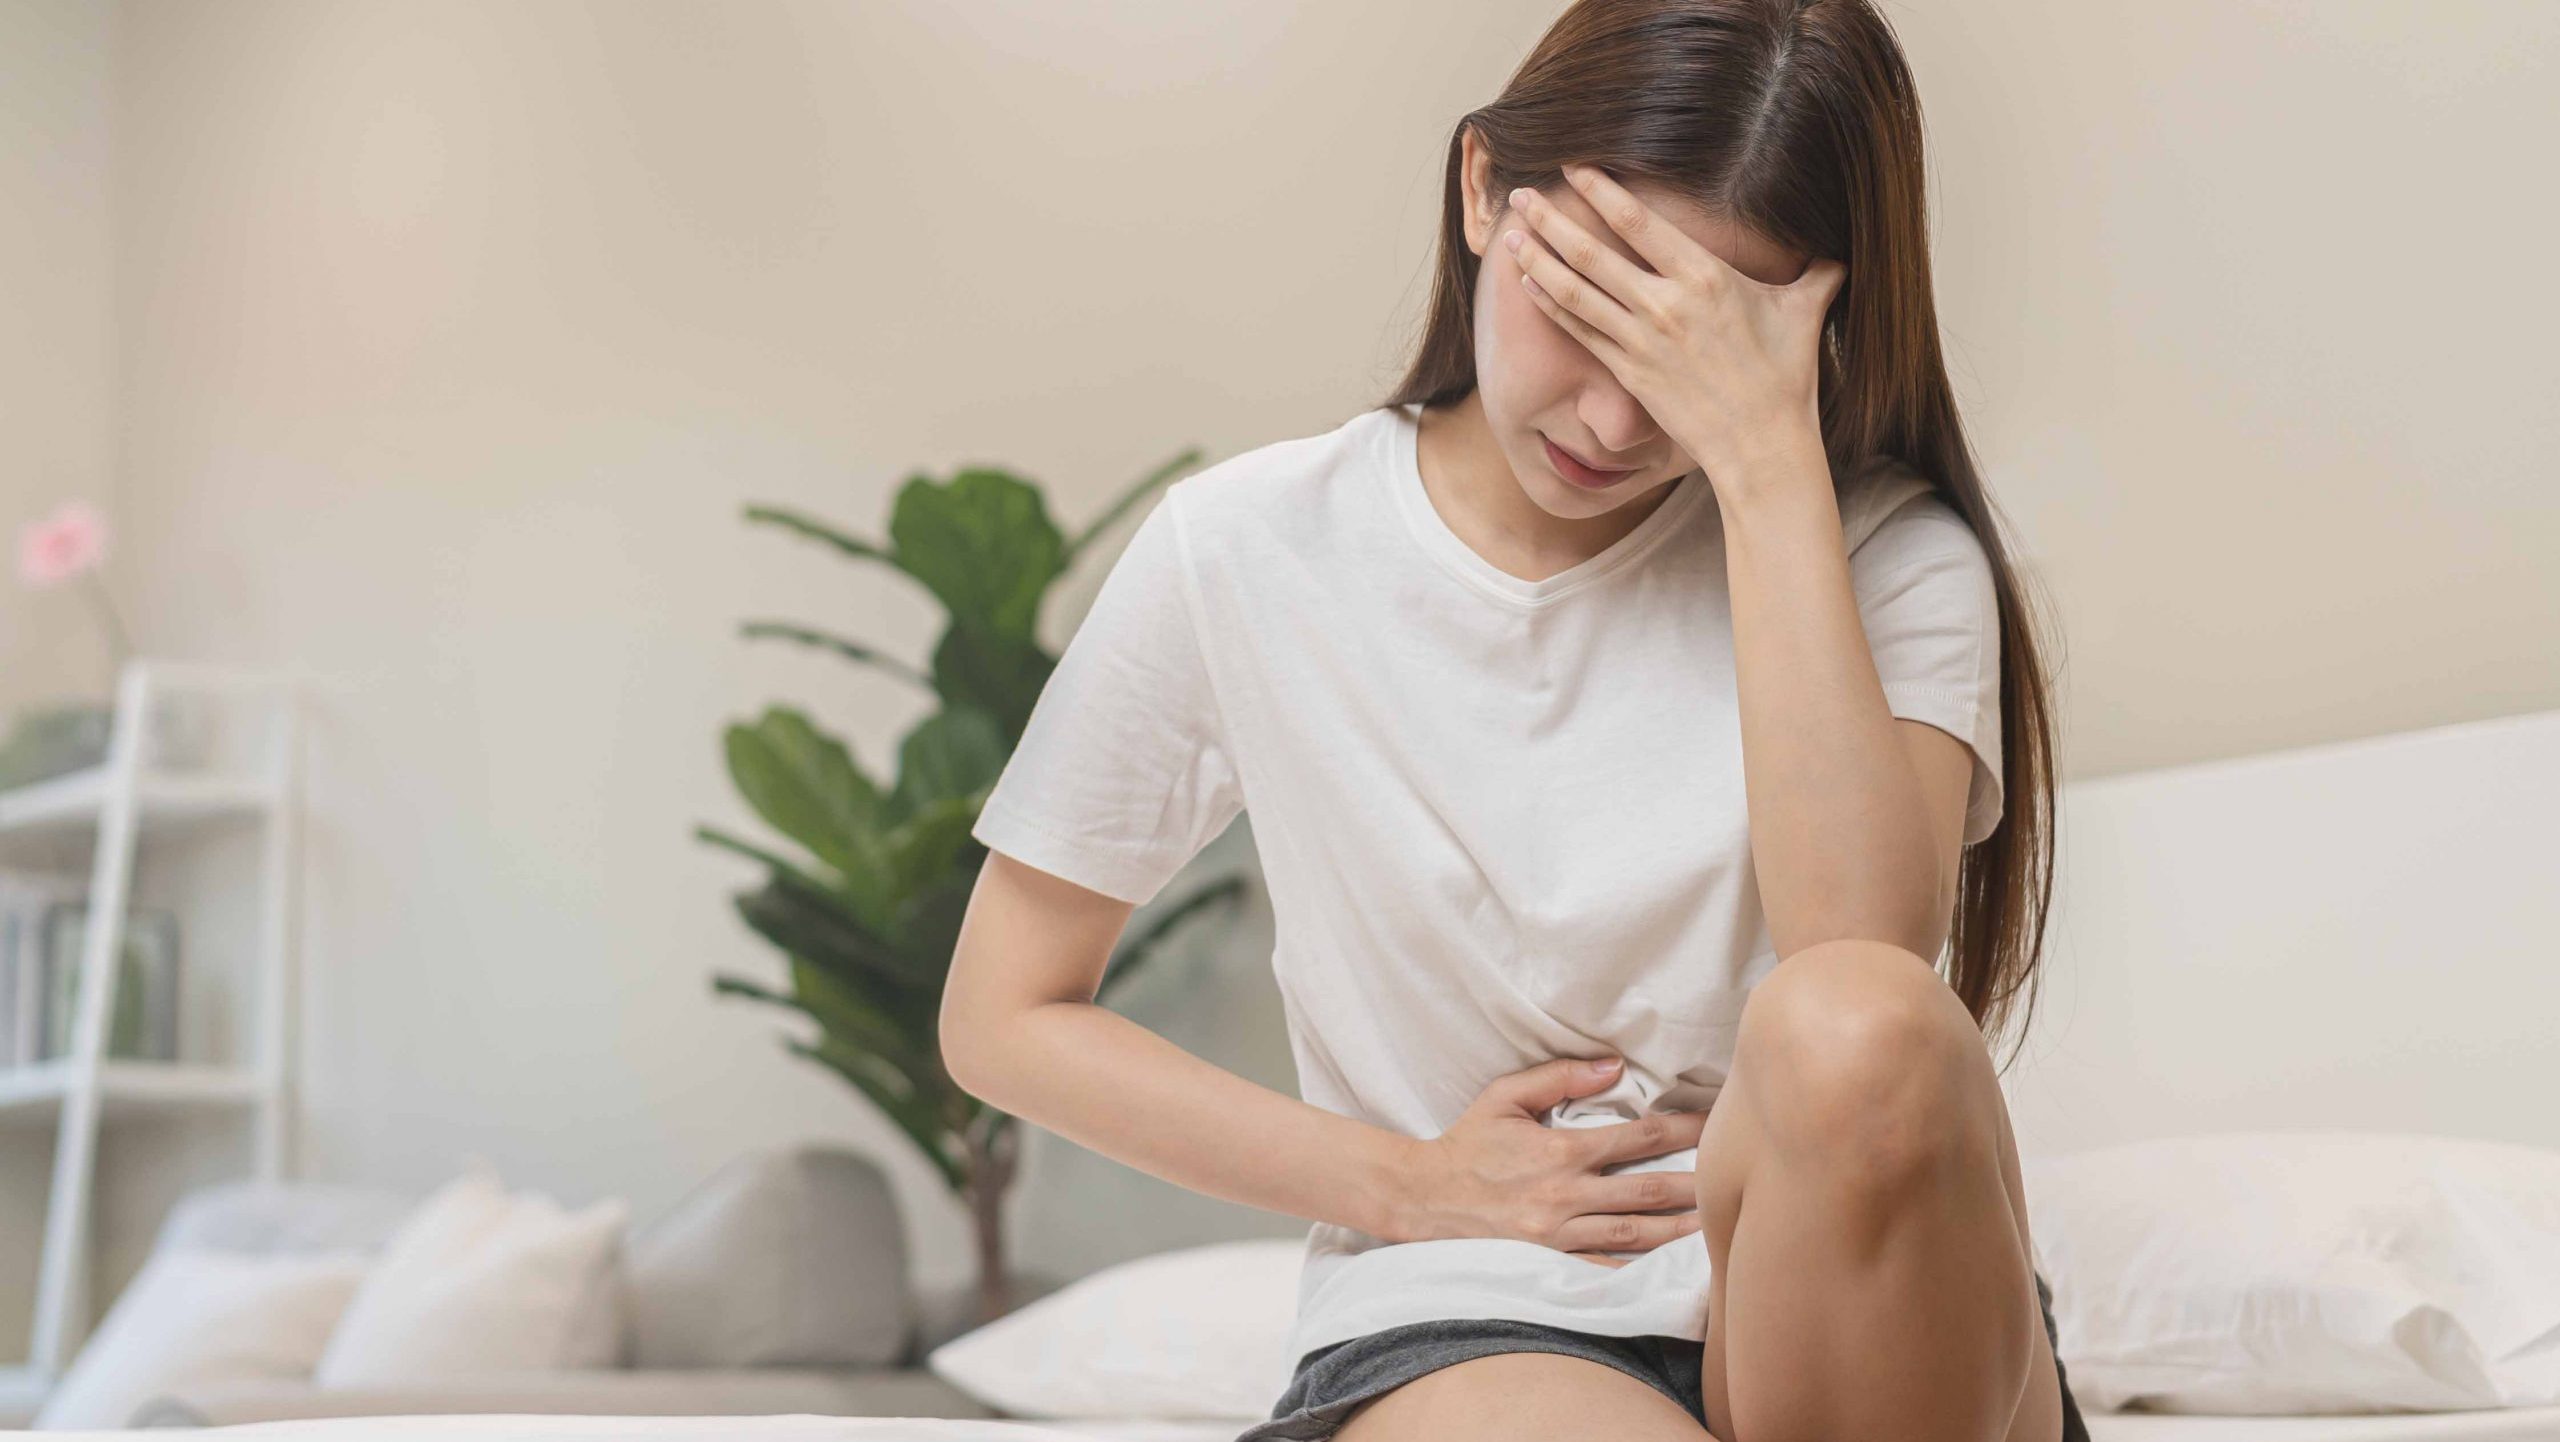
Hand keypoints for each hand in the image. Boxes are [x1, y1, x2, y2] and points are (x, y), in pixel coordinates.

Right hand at [1393, 1056, 1707, 1266]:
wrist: (1421, 1199)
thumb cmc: (1465, 1144)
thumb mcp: (1504, 1097)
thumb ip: (1559, 1077)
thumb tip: (1613, 1065)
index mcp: (1561, 1151)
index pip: (1638, 1137)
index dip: (1683, 1129)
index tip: (1716, 1123)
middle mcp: (1566, 1195)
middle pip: (1648, 1190)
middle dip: (1696, 1182)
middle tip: (1737, 1176)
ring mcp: (1560, 1236)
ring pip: (1635, 1235)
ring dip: (1680, 1230)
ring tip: (1718, 1225)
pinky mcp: (1550, 1264)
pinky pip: (1604, 1272)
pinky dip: (1640, 1273)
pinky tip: (1669, 1274)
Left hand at [1504, 162, 1844, 494]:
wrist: (1762, 444)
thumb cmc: (1787, 377)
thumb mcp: (1805, 311)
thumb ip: (1816, 273)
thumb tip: (1841, 250)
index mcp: (1705, 277)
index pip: (1640, 223)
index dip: (1602, 192)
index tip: (1574, 168)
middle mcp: (1666, 304)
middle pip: (1593, 253)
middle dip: (1552, 220)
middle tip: (1521, 194)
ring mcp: (1641, 341)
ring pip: (1576, 291)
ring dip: (1538, 259)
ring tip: (1510, 234)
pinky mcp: (1628, 373)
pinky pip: (1580, 330)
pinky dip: (1551, 304)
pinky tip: (1529, 283)